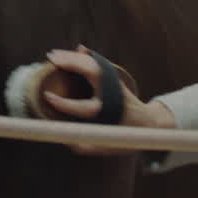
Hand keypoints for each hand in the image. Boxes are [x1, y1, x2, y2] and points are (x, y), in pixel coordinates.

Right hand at [43, 46, 174, 140]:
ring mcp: (116, 84)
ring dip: (75, 57)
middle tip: (51, 59)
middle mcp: (113, 94)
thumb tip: (66, 143)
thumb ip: (87, 147)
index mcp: (108, 113)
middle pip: (91, 72)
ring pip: (95, 64)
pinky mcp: (116, 78)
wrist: (149, 124)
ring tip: (56, 54)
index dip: (63, 103)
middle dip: (71, 63)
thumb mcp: (108, 147)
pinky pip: (100, 63)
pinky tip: (78, 50)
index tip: (47, 97)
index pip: (82, 107)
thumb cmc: (125, 137)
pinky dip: (87, 56)